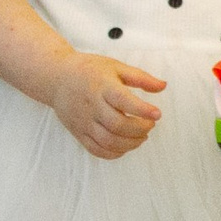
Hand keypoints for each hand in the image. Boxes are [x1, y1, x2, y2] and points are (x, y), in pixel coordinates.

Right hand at [49, 53, 164, 158]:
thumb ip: (141, 78)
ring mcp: (84, 121)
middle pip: (117, 125)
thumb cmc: (88, 71)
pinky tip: (125, 145)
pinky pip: (96, 150)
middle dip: (140, 129)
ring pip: (108, 141)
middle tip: (150, 124)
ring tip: (142, 136)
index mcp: (102, 86)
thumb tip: (163, 86)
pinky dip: (114, 153)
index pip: (124, 101)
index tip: (157, 114)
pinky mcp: (78, 132)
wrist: (56, 78)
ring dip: (130, 144)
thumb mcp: (115, 66)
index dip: (143, 110)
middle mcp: (92, 105)